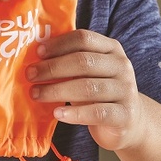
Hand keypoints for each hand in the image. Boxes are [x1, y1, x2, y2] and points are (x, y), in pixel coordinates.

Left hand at [25, 29, 141, 151]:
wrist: (129, 121)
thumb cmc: (98, 91)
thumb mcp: (88, 72)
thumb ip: (69, 61)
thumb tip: (34, 57)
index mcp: (111, 48)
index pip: (84, 38)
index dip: (59, 44)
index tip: (38, 53)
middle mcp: (121, 66)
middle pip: (84, 62)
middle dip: (53, 68)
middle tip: (30, 75)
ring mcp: (126, 90)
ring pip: (88, 87)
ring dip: (57, 90)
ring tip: (36, 94)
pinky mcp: (125, 115)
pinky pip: (97, 112)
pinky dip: (74, 113)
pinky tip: (57, 114)